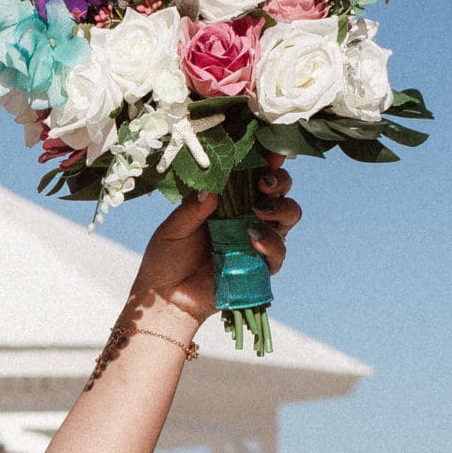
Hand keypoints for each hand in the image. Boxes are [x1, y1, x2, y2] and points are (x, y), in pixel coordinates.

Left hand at [127, 158, 300, 335]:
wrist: (164, 300)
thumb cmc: (166, 260)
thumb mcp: (173, 229)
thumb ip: (193, 208)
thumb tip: (213, 188)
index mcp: (227, 202)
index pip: (252, 176)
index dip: (266, 161)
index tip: (271, 151)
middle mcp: (246, 217)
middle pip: (279, 192)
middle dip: (280, 182)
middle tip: (265, 183)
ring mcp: (255, 241)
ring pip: (287, 217)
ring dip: (280, 209)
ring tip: (260, 211)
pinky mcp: (258, 267)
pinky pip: (278, 253)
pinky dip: (271, 243)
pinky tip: (253, 238)